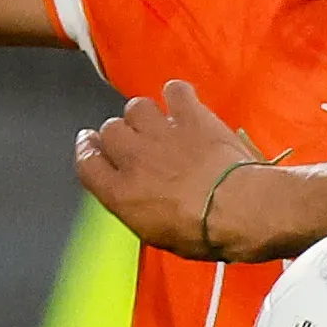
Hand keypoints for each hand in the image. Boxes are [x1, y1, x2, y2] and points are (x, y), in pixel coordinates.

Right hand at [74, 81, 285, 259]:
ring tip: (160, 126)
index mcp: (121, 193)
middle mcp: (134, 158)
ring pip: (136, 106)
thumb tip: (136, 196)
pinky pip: (173, 90)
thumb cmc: (204, 233)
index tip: (91, 145)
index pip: (87, 162)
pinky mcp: (190, 116)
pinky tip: (183, 104)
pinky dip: (177, 94)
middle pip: (110, 129)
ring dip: (145, 114)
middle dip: (120, 134)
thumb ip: (136, 207)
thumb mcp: (157, 235)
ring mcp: (161, 133)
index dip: (88, 151)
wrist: (239, 209)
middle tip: (137, 142)